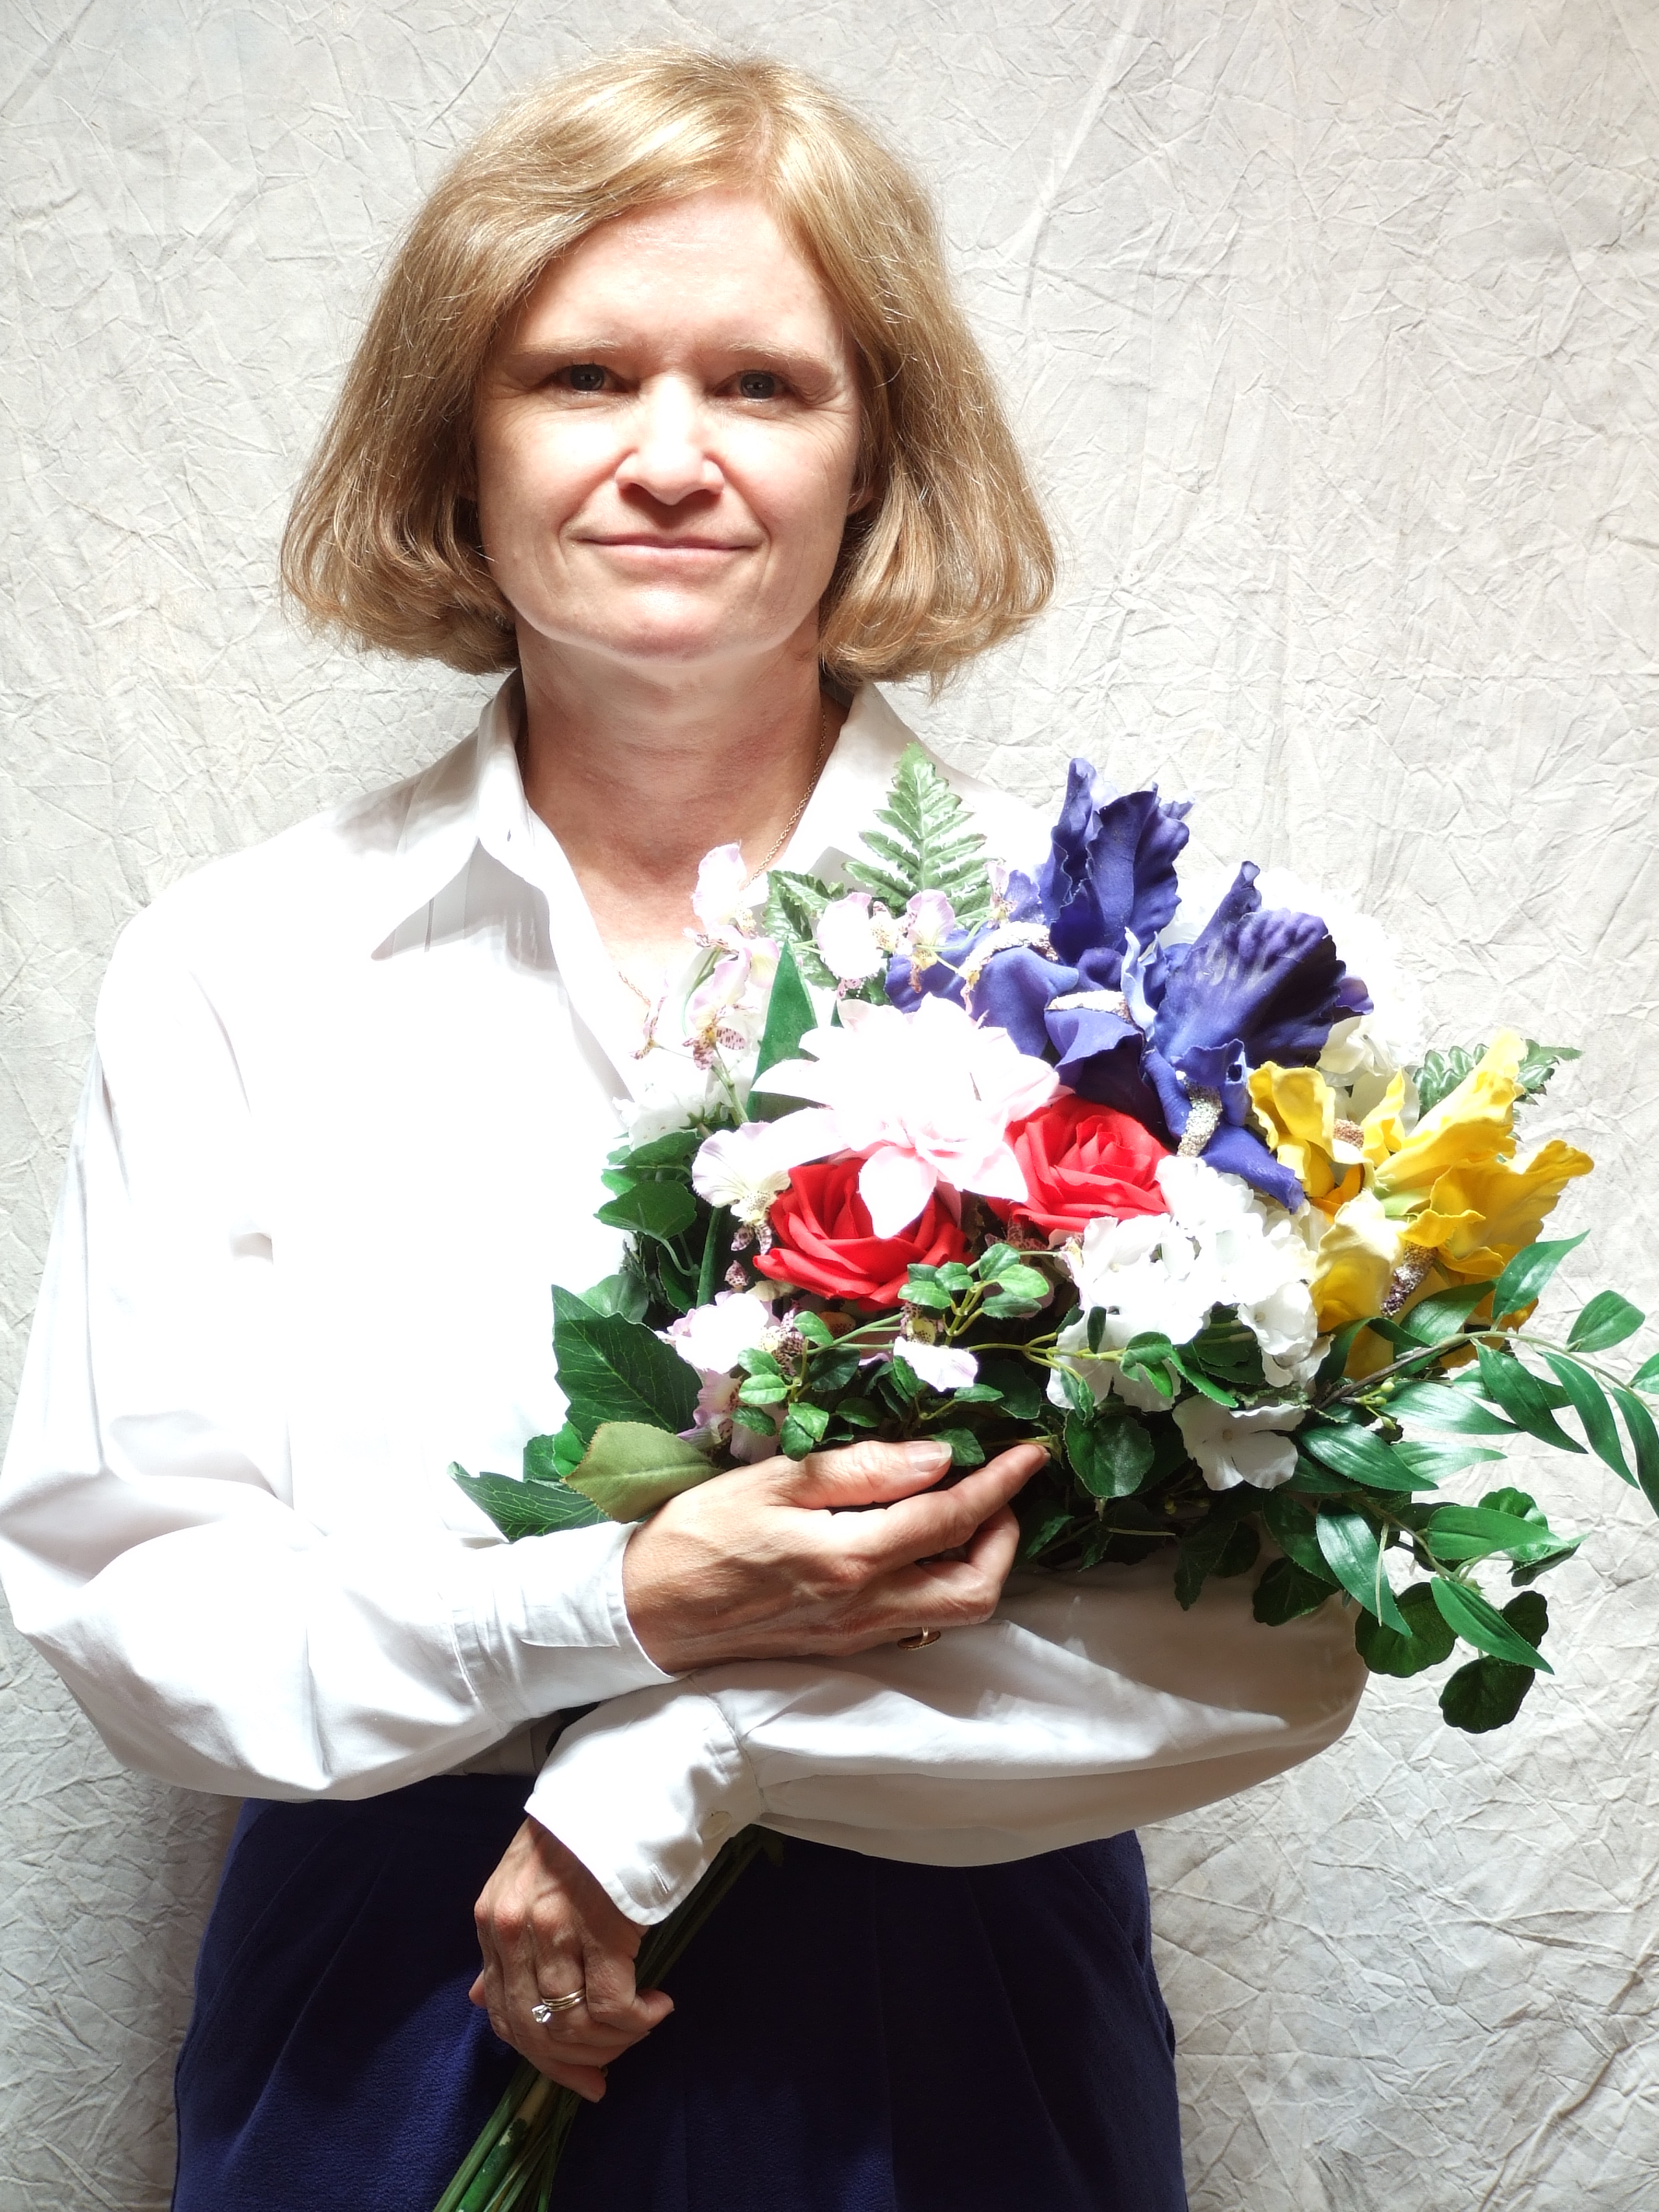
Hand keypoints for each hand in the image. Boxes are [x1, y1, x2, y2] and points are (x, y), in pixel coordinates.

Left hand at [470, 1817, 670, 2099]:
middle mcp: (513, 1931)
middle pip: (535, 2030)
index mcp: (491, 1920)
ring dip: (613, 2041)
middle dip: (575, 2064)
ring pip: (574, 2026)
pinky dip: (638, 2020)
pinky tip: (658, 2005)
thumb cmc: (581, 1832)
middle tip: (608, 2072)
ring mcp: (554, 1931)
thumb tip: (481, 2000)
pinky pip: (614, 2007)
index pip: (503, 2015)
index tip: (578, 2075)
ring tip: (641, 2024)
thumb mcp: (524, 1882)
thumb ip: (504, 1945)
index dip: (541, 2057)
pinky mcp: (600, 1930)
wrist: (624, 1785)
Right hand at [622, 1436, 1043, 1674]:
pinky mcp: (842, 1646)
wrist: (646, 1612)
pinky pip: (919, 1622)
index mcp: (848, 1557)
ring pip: (953, 1614)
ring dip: (979, 1564)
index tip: (1030, 1454)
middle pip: (975, 1588)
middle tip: (997, 1490)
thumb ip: (860, 1470)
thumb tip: (937, 1458)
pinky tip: (923, 1549)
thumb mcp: (773, 1479)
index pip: (950, 1520)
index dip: (999, 1485)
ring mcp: (856, 1634)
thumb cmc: (698, 1534)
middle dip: (1004, 1537)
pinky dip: (942, 1584)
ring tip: (967, 1515)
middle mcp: (864, 1607)